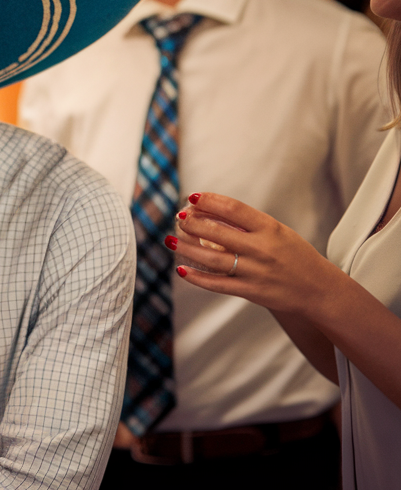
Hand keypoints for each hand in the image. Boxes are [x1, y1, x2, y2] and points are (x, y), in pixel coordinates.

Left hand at [169, 192, 344, 316]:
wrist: (320, 290)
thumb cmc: (295, 255)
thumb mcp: (278, 231)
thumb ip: (248, 223)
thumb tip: (210, 209)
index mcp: (270, 228)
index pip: (234, 209)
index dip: (210, 201)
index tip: (192, 197)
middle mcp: (262, 249)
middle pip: (218, 233)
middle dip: (193, 223)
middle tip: (179, 218)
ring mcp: (256, 272)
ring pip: (212, 259)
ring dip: (187, 248)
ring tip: (170, 240)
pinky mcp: (252, 292)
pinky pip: (218, 284)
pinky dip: (197, 278)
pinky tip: (181, 269)